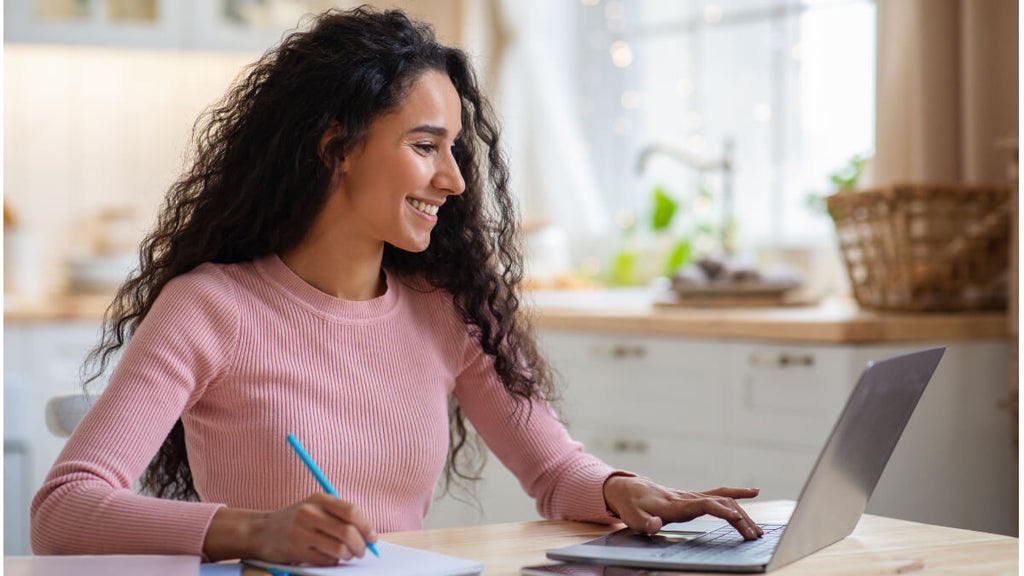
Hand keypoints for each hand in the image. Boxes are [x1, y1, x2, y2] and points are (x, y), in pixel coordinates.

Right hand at [204, 494, 377, 564]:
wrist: (261, 531)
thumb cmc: (295, 521)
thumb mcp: (314, 507)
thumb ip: (339, 515)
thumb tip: (369, 533)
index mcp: (319, 499)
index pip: (352, 511)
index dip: (367, 526)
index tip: (372, 537)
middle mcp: (310, 513)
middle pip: (348, 532)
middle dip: (361, 545)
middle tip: (362, 551)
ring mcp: (302, 532)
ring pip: (339, 548)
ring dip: (349, 555)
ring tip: (348, 555)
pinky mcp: (296, 550)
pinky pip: (326, 560)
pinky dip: (333, 561)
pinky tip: (329, 557)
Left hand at [602, 475, 762, 539]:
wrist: (629, 489)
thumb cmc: (632, 506)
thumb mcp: (632, 518)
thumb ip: (644, 523)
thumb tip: (655, 524)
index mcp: (675, 505)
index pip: (703, 504)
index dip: (721, 510)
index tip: (738, 519)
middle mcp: (687, 498)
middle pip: (720, 503)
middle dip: (739, 519)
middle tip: (754, 535)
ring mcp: (692, 496)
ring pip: (723, 500)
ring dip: (742, 513)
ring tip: (756, 530)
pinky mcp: (694, 497)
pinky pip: (719, 494)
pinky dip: (737, 494)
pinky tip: (753, 492)